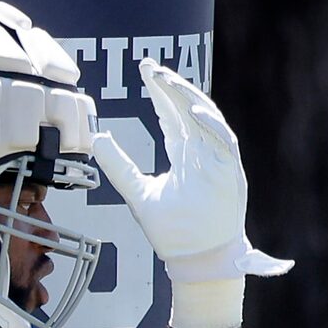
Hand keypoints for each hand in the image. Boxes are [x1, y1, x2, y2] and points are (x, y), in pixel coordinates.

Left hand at [89, 59, 291, 283]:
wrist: (193, 260)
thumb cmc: (172, 233)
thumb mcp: (137, 193)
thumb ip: (119, 166)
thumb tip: (97, 138)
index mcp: (184, 153)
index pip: (172, 114)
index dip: (159, 92)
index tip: (144, 70)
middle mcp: (202, 152)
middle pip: (187, 109)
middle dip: (170, 86)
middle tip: (149, 67)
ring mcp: (218, 160)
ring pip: (207, 118)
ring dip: (187, 98)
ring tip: (166, 81)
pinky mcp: (231, 173)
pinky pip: (224, 142)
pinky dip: (211, 125)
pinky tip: (192, 110)